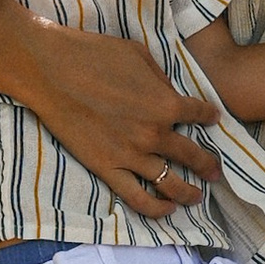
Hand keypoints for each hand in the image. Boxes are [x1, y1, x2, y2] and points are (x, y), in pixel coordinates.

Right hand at [0, 9, 217, 212]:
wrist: (49, 70)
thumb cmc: (92, 54)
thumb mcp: (138, 54)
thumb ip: (160, 78)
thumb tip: (168, 92)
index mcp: (166, 103)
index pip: (200, 113)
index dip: (210, 116)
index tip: (212, 119)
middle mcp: (155, 134)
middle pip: (193, 156)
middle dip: (209, 165)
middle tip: (215, 172)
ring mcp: (132, 156)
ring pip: (171, 184)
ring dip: (189, 193)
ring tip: (196, 198)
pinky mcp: (107, 169)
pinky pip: (138, 198)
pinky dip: (156, 208)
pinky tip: (167, 209)